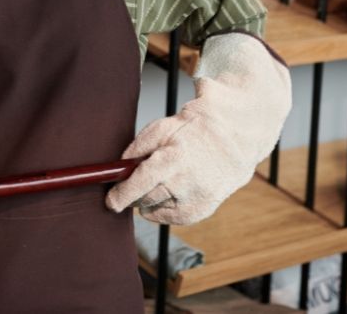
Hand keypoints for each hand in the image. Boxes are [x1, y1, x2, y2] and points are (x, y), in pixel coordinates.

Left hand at [105, 33, 290, 224]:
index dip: (121, 195)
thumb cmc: (194, 130)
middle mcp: (186, 182)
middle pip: (146, 199)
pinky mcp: (203, 209)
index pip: (140, 183)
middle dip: (135, 193)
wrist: (235, 138)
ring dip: (150, 199)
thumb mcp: (162, 128)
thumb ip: (137, 148)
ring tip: (162, 179)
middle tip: (135, 181)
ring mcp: (197, 198)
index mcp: (174, 157)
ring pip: (157, 209)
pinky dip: (164, 208)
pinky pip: (172, 218)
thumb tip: (118, 168)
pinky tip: (170, 191)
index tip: (110, 201)